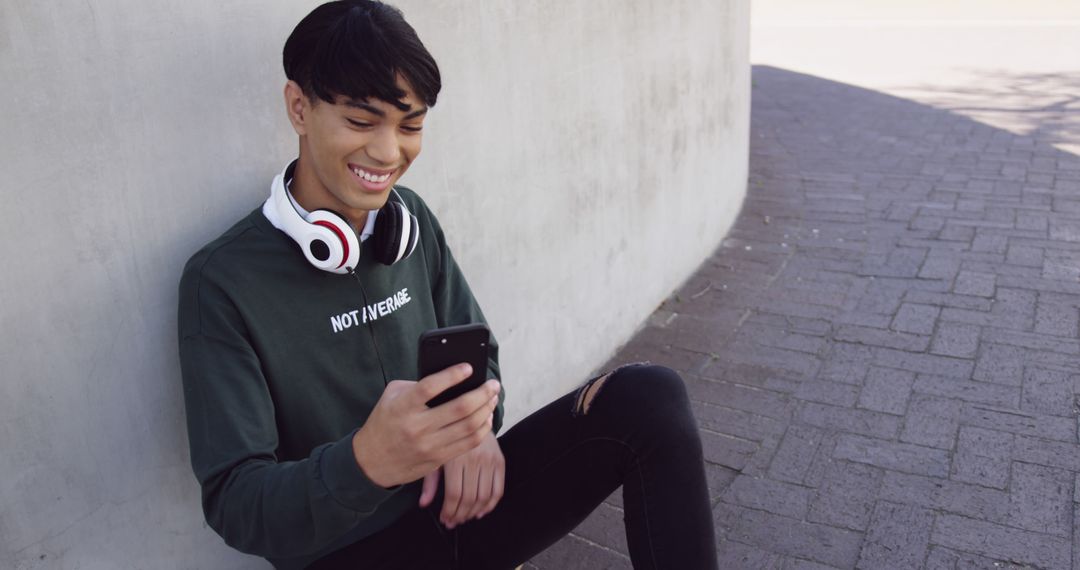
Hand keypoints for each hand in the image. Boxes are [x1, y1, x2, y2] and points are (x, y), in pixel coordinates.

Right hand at [352, 364, 500, 487]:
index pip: (431, 387)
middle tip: (493, 384)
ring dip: (486, 410)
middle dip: (482, 393)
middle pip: (460, 407)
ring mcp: (429, 445)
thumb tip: (449, 377)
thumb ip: (416, 385)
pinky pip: (468, 443)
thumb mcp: (391, 396)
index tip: (469, 367)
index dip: (453, 375)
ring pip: (469, 426)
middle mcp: (417, 427)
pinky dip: (482, 429)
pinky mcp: (437, 459)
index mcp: (403, 406)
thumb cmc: (384, 422)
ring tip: (492, 398)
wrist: (370, 462)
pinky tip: (486, 418)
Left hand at [418, 431, 503, 527]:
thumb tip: (423, 504)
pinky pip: (498, 489)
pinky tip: (481, 511)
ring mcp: (489, 460)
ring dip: (474, 512)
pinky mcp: (500, 460)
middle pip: (469, 497)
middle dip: (460, 515)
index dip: (450, 511)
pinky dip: (491, 504)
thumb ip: (430, 481)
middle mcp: (474, 458)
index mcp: (455, 457)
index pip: (455, 493)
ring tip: (464, 518)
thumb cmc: (447, 438)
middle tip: (453, 522)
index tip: (444, 519)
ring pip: (484, 496)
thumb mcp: (435, 456)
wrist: (469, 415)